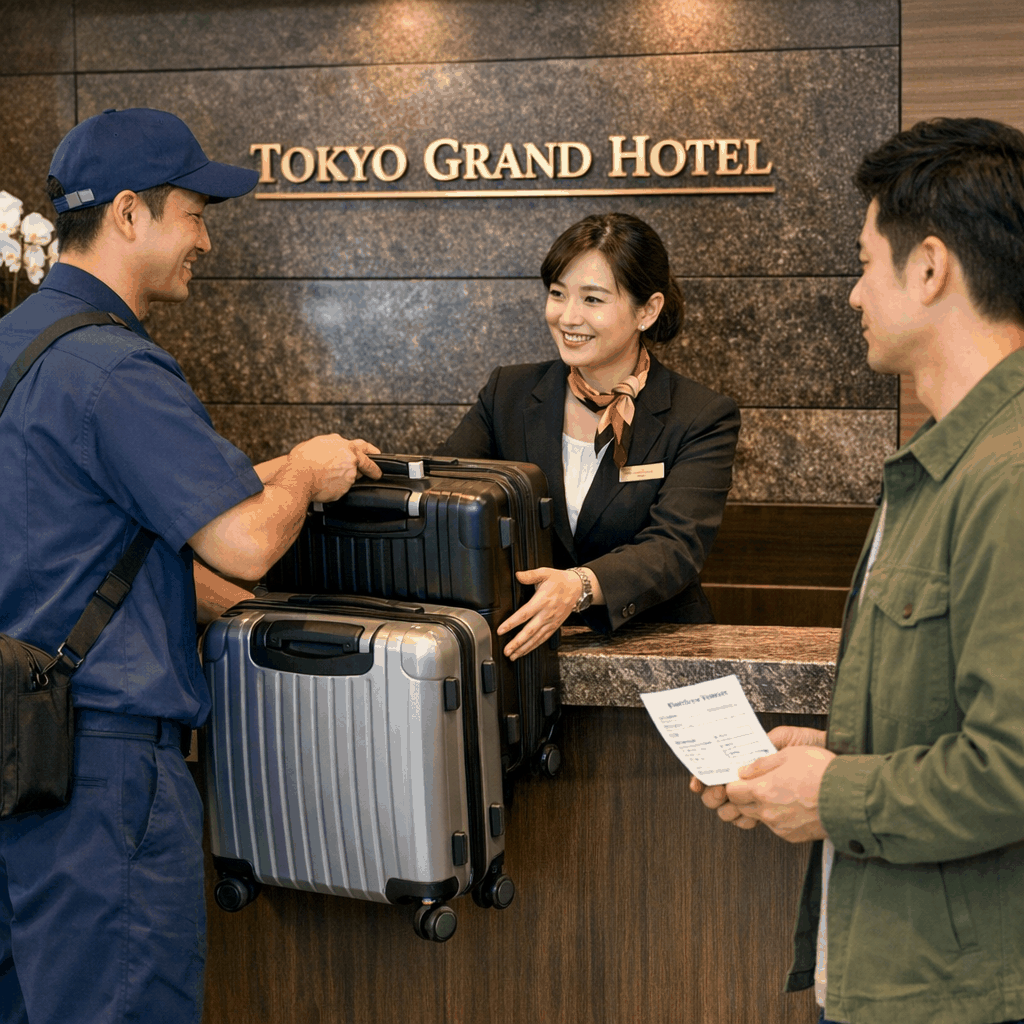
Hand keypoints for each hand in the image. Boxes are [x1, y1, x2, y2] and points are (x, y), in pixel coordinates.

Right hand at [289, 435, 381, 501]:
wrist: (298, 477)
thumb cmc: (301, 461)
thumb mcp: (316, 444)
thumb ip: (330, 445)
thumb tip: (332, 449)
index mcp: (344, 444)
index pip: (363, 446)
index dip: (371, 451)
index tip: (375, 455)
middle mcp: (351, 458)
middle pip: (368, 463)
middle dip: (374, 469)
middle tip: (376, 474)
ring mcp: (350, 473)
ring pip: (354, 476)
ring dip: (347, 478)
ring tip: (331, 479)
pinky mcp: (346, 487)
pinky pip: (344, 488)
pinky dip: (337, 488)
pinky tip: (326, 485)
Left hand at [496, 567, 580, 660]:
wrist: (577, 588)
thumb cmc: (560, 580)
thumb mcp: (545, 573)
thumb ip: (531, 575)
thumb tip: (518, 575)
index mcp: (542, 600)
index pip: (524, 614)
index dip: (512, 623)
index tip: (501, 630)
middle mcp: (547, 614)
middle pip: (530, 631)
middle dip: (517, 642)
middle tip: (506, 650)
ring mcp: (551, 622)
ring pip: (536, 638)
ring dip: (524, 648)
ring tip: (512, 655)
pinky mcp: (555, 626)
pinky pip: (543, 638)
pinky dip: (533, 646)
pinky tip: (525, 651)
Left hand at [688, 725, 827, 830]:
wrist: (852, 798)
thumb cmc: (823, 772)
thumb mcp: (789, 754)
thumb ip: (762, 764)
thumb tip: (744, 771)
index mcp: (762, 791)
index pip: (731, 792)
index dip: (734, 783)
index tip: (740, 778)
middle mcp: (768, 812)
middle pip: (742, 807)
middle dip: (745, 795)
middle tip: (759, 783)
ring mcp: (781, 827)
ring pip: (760, 817)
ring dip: (762, 806)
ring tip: (781, 791)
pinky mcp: (794, 836)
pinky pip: (777, 826)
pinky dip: (780, 816)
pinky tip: (793, 804)